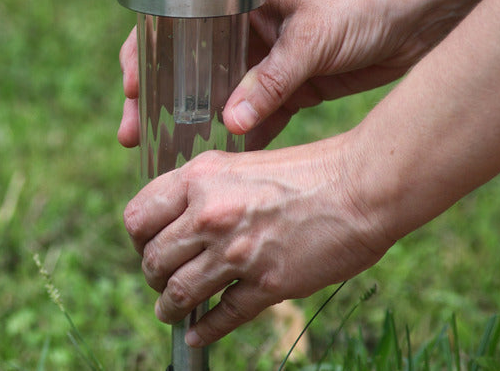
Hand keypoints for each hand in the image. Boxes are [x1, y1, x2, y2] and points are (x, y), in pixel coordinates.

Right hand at [119, 0, 461, 150]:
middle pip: (186, 66)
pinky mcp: (295, 86)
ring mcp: (268, 61)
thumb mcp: (312, 36)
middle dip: (157, 100)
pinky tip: (223, 161)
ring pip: (218, 95)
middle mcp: (246, 29)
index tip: (129, 88)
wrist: (427, 8)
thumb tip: (228, 124)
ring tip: (167, 155)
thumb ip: (272, 80)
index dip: (142, 54)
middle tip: (133, 133)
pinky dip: (242, 137)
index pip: (173, 22)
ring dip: (195, 124)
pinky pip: (258, 116)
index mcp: (239, 0)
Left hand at [123, 136, 390, 345]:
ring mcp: (237, 251)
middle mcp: (210, 214)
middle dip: (151, 275)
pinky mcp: (267, 283)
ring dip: (168, 308)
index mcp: (199, 179)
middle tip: (160, 281)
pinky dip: (205, 330)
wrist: (361, 187)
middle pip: (153, 258)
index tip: (146, 248)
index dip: (137, 238)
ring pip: (179, 291)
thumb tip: (176, 221)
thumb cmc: (307, 172)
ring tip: (169, 313)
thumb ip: (205, 190)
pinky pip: (222, 315)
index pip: (138, 217)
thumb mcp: (240, 165)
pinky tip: (197, 336)